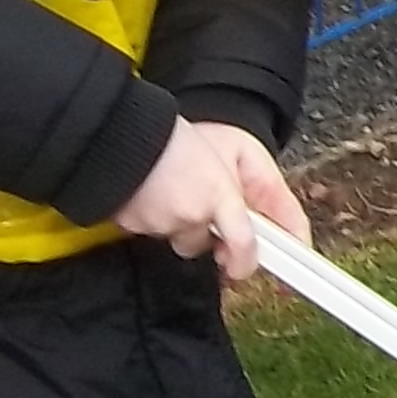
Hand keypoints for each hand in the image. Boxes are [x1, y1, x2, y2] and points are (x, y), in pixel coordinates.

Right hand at [114, 118, 307, 281]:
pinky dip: (155, 218)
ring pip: (179, 238)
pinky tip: (155, 193)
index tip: (244, 266)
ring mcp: (159, 223)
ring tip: (176, 189)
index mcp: (219, 193)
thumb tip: (270, 224)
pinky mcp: (133, 226)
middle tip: (203, 204)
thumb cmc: (183, 138)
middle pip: (206, 246)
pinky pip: (152, 231)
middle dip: (208, 233)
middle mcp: (190, 214)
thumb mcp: (239, 151)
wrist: (126, 131)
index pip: (242, 245)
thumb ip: (261, 189)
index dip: (245, 262)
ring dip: (181, 223)